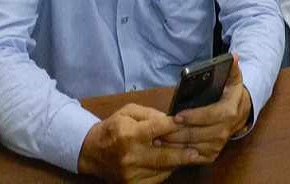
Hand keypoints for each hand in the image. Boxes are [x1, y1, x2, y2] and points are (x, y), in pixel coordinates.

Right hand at [78, 103, 203, 182]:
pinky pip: (156, 179)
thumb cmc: (113, 128)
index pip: (159, 129)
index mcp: (130, 134)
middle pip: (164, 155)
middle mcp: (131, 156)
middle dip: (183, 153)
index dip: (176, 125)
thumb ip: (151, 114)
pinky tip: (174, 164)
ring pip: (162, 169)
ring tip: (192, 156)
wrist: (90, 152)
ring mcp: (130, 173)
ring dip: (178, 162)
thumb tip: (171, 119)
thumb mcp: (128, 111)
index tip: (190, 122)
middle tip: (198, 151)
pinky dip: (167, 171)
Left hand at [157, 55, 250, 161]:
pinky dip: (179, 153)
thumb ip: (232, 69)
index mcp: (230, 111)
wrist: (240, 114)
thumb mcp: (233, 80)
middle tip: (160, 129)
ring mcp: (219, 144)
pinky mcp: (212, 154)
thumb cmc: (230, 95)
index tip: (177, 115)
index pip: (211, 115)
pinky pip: (193, 156)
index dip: (194, 116)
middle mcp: (226, 130)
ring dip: (175, 144)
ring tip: (159, 137)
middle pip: (198, 134)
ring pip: (193, 147)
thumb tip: (233, 56)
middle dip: (178, 132)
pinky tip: (167, 147)